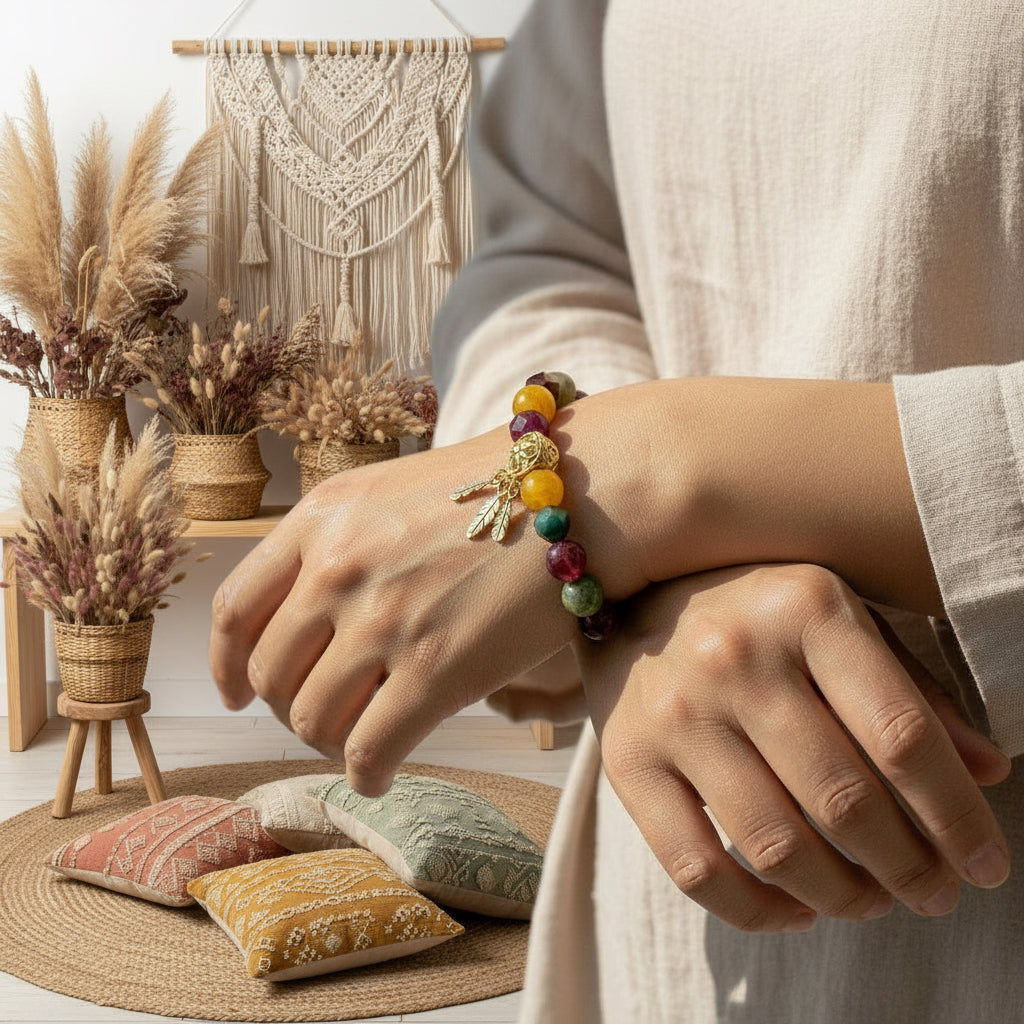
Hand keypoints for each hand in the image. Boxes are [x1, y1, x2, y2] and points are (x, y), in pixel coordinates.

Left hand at [208, 429, 644, 794]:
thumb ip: (338, 543)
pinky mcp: (437, 670)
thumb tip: (306, 620)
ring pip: (312, 720)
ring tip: (360, 739)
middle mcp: (339, 568)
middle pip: (270, 676)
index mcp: (321, 519)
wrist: (583, 490)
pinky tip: (380, 774)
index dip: (225, 666)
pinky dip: (366, 775)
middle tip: (323, 716)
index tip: (235, 694)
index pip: (234, 610)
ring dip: (329, 742)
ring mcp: (385, 621)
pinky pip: (368, 750)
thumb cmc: (497, 491)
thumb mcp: (393, 492)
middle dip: (288, 708)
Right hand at [577, 563, 1010, 932]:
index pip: (901, 733)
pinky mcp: (627, 758)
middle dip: (908, 868)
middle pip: (843, 799)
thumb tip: (986, 773)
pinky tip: (797, 908)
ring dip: (843, 896)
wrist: (632, 596)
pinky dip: (758, 911)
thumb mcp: (842, 619)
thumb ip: (913, 690)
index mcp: (805, 608)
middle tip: (934, 892)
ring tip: (872, 900)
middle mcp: (733, 655)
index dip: (956, 815)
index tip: (987, 864)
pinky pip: (696, 868)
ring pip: (776, 846)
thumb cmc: (757, 612)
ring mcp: (674, 711)